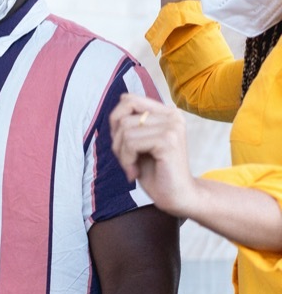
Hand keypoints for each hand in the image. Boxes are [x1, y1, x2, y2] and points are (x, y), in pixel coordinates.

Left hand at [109, 93, 196, 217]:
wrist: (176, 197)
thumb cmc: (155, 171)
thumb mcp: (137, 141)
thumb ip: (131, 120)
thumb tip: (121, 97)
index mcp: (166, 112)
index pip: (128, 99)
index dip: (116, 121)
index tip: (124, 143)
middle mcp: (172, 115)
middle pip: (122, 115)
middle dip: (117, 140)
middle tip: (127, 158)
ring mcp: (172, 126)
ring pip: (124, 130)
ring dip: (121, 153)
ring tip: (133, 166)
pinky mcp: (169, 141)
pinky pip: (131, 143)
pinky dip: (126, 160)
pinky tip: (135, 171)